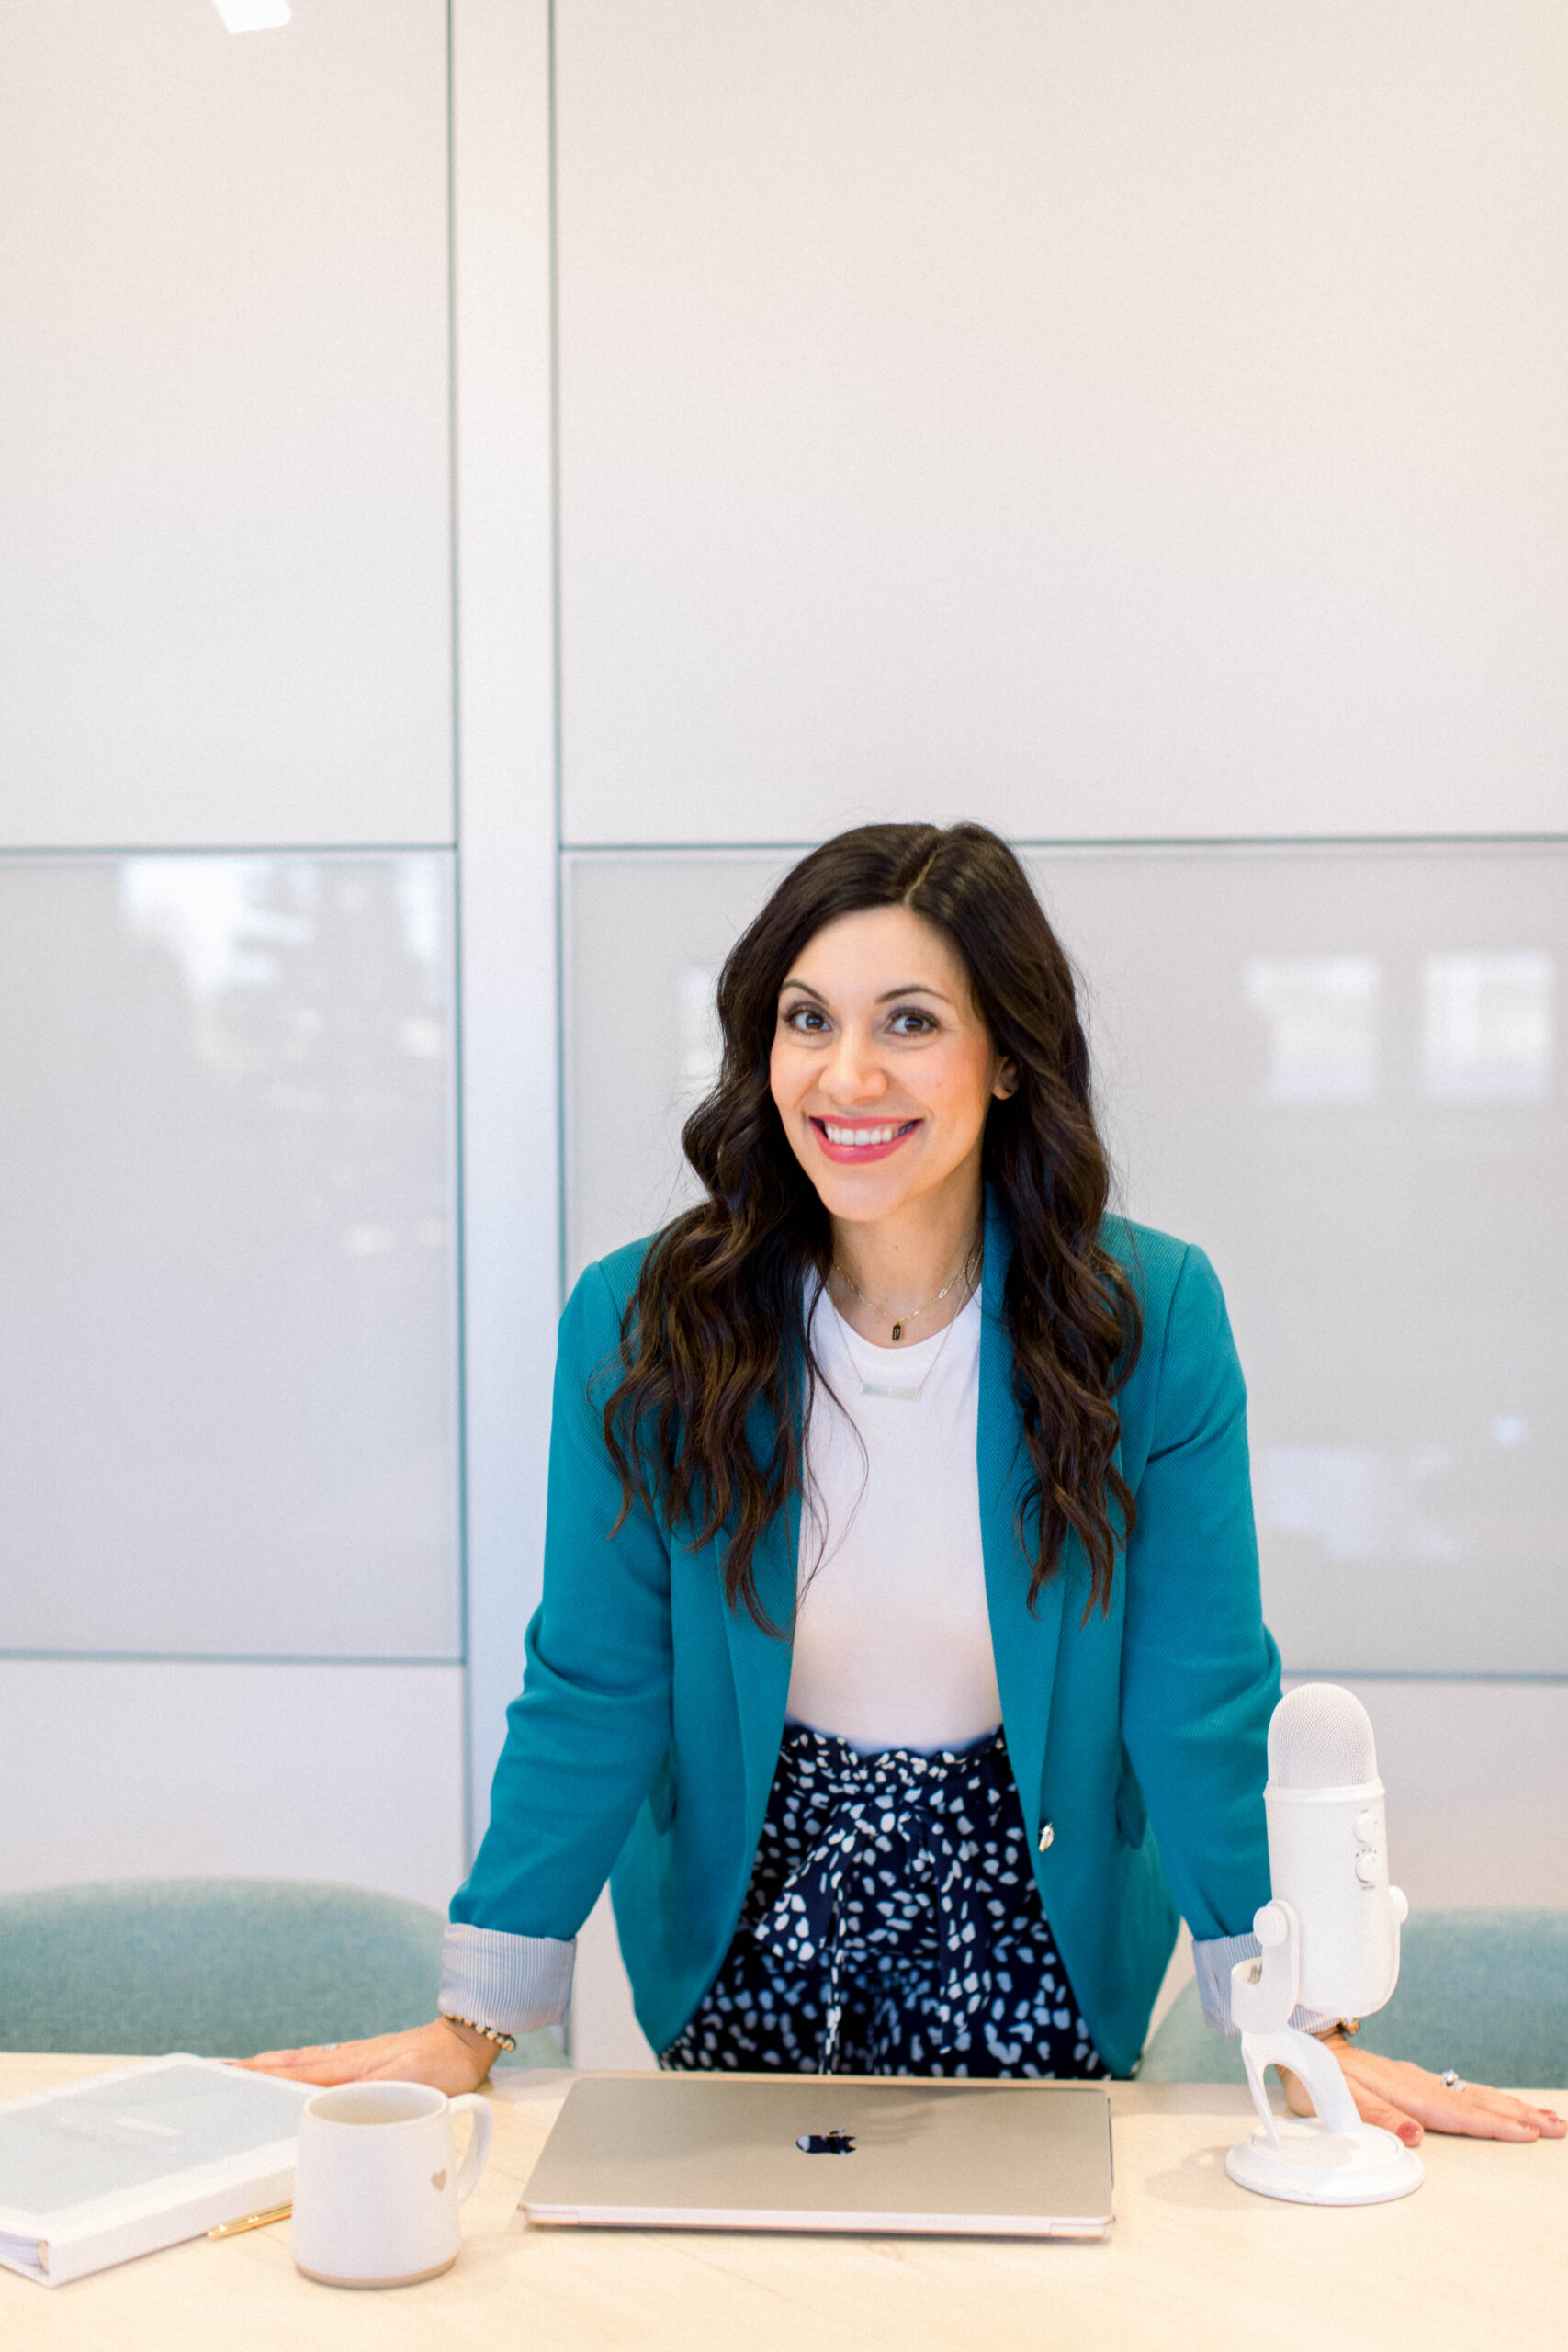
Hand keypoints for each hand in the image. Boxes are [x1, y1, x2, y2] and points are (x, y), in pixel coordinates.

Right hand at [234, 2017, 495, 2095]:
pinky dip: (295, 2066)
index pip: (297, 2072)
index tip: (229, 2076)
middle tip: (219, 2073)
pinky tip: (290, 2071)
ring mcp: (354, 2058)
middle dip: (255, 2070)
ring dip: (271, 2067)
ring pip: (303, 2062)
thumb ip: (372, 2094)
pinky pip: (320, 2063)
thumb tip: (333, 2106)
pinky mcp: (364, 2060)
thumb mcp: (408, 2082)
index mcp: (351, 2066)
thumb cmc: (442, 2065)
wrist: (467, 2039)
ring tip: (242, 2071)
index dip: (263, 2076)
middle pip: (291, 2065)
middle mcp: (346, 2059)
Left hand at [1282, 2033, 1566, 2146]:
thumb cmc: (1314, 2070)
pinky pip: (1460, 2092)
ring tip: (1546, 2119)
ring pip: (1473, 2095)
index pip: (1456, 2113)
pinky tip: (1503, 2106)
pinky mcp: (1413, 2080)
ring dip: (1510, 2108)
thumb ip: (1375, 2117)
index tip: (1527, 2134)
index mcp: (1402, 2091)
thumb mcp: (1333, 2096)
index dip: (1493, 2126)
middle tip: (1557, 2128)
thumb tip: (1414, 2135)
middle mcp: (1415, 2083)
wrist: (1300, 2035)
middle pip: (1476, 2103)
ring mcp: (1417, 2080)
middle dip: (1518, 2117)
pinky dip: (1489, 2100)